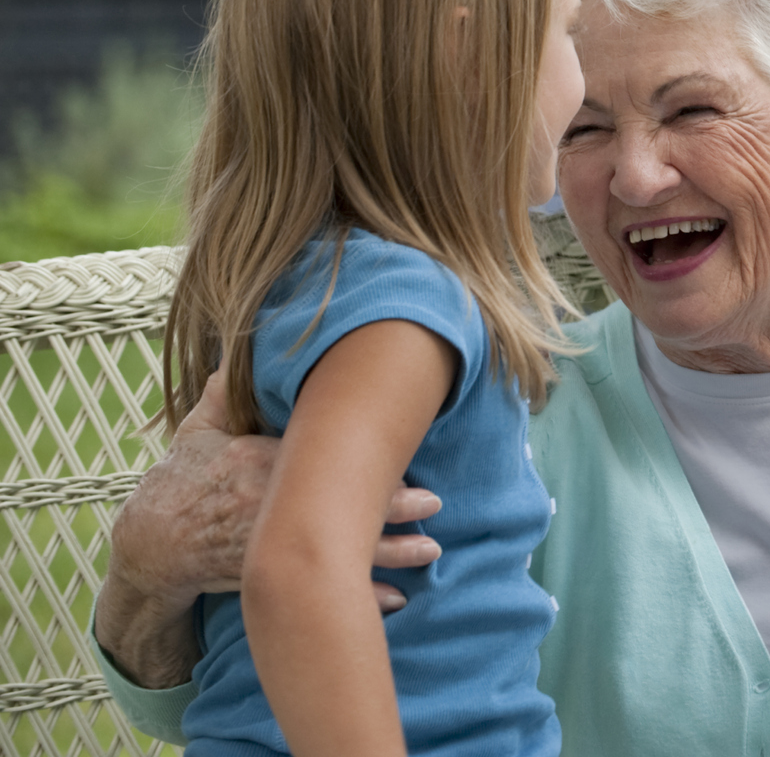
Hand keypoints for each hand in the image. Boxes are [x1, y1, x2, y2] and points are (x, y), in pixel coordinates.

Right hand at [111, 371, 443, 610]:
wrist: (151, 545)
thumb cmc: (181, 479)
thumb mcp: (196, 432)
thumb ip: (221, 394)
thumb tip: (233, 354)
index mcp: (255, 463)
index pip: (318, 461)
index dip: (360, 462)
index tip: (400, 453)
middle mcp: (266, 506)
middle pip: (336, 507)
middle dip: (387, 508)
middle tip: (434, 504)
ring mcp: (269, 545)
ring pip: (337, 551)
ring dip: (388, 554)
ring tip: (431, 551)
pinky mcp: (270, 577)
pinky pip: (323, 588)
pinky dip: (359, 595)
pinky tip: (396, 599)